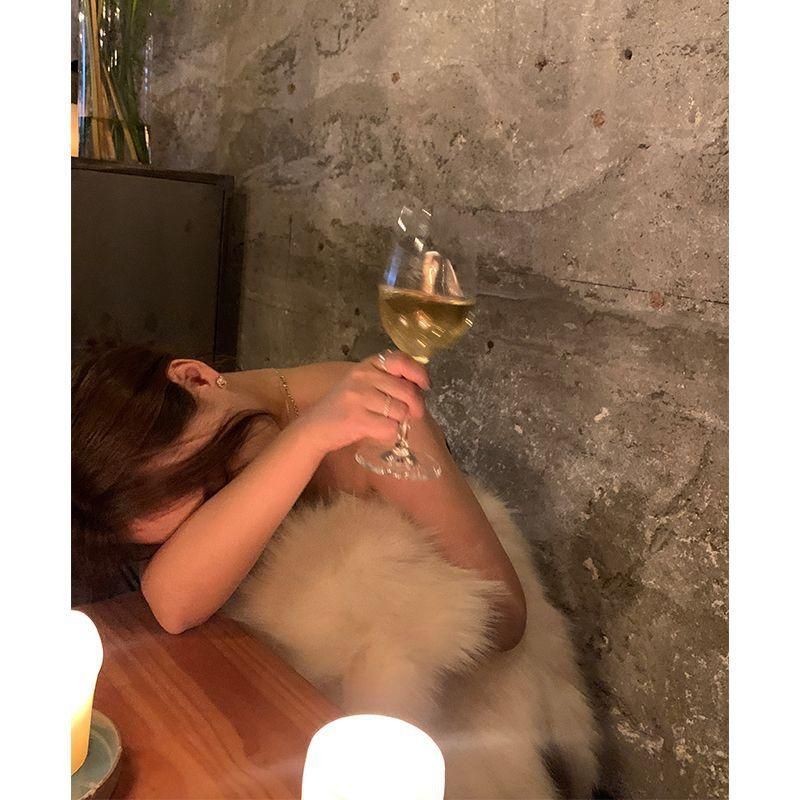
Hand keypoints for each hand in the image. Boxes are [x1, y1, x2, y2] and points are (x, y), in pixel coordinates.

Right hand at [299, 351, 430, 454]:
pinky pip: (390, 428)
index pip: (400, 360)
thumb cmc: (345, 407)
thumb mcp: (363, 384)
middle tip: (410, 415)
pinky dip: (389, 434)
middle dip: (415, 407)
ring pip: (400, 411)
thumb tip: (420, 387)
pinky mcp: (356, 418)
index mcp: (367, 365)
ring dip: (398, 421)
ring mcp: (358, 397)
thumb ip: (387, 380)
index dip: (418, 373)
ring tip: (383, 421)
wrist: (315, 427)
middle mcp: (362, 376)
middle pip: (407, 391)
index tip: (424, 385)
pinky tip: (376, 431)